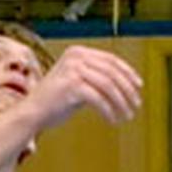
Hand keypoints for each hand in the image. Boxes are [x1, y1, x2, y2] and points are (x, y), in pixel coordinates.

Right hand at [23, 46, 142, 129]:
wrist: (32, 113)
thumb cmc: (55, 101)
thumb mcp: (77, 82)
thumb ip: (97, 78)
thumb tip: (127, 84)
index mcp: (77, 52)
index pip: (110, 60)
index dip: (128, 73)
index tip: (139, 86)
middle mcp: (75, 57)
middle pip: (112, 72)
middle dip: (128, 90)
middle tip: (136, 105)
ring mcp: (72, 70)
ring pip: (108, 86)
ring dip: (121, 103)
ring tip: (127, 115)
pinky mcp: (71, 85)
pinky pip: (99, 99)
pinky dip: (109, 111)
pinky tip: (112, 120)